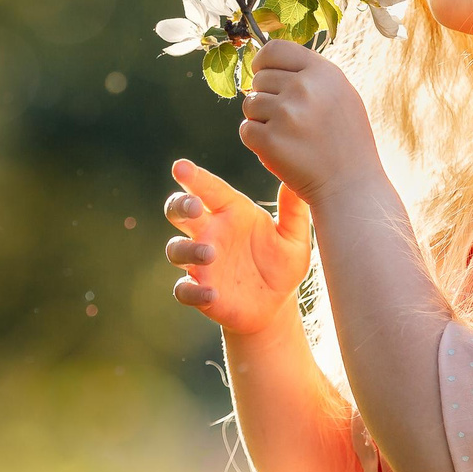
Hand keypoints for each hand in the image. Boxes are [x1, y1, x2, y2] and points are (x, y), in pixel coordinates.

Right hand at [163, 159, 311, 338]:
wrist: (278, 305)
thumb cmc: (283, 263)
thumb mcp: (295, 238)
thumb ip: (294, 210)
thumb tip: (296, 174)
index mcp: (231, 212)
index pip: (209, 189)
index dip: (193, 177)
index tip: (180, 167)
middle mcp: (210, 233)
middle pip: (180, 212)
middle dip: (180, 205)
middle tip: (194, 207)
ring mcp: (201, 263)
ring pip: (176, 249)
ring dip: (188, 249)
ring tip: (210, 254)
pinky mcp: (199, 290)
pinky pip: (184, 289)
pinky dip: (192, 291)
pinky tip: (210, 293)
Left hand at [237, 37, 383, 207]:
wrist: (350, 186)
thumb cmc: (345, 141)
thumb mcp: (340, 94)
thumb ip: (309, 75)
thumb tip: (268, 62)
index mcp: (323, 72)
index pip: (275, 49)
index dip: (263, 62)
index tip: (263, 74)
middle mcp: (304, 88)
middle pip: (259, 79)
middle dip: (266, 97)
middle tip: (288, 119)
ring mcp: (286, 114)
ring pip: (250, 105)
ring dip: (261, 120)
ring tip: (288, 136)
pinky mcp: (270, 141)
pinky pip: (246, 130)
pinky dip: (257, 142)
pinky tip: (280, 150)